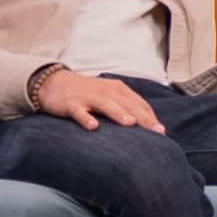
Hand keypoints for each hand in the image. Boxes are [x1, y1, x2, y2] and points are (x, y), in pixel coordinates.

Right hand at [35, 69, 164, 131]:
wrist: (55, 83)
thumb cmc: (88, 93)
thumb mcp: (109, 96)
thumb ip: (126, 107)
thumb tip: (146, 125)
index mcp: (118, 90)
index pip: (139, 104)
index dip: (151, 118)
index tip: (161, 133)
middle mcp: (106, 91)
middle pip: (127, 105)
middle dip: (143, 118)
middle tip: (156, 133)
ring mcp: (89, 97)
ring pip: (106, 105)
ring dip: (118, 114)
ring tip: (130, 123)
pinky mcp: (72, 104)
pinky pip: (80, 112)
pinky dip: (86, 118)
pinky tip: (93, 127)